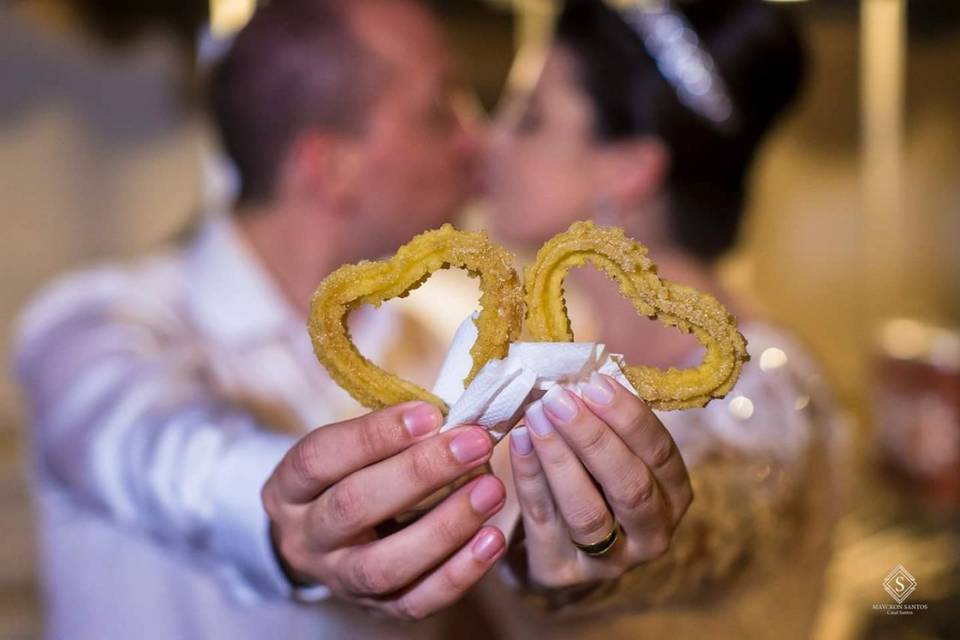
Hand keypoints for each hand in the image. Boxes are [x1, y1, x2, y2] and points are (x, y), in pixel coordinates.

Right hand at [262, 402, 506, 620]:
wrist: (322, 545)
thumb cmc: (345, 479)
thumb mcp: (346, 452)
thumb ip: (390, 435)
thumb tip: (453, 415)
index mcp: (289, 488)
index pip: (320, 458)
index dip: (375, 435)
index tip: (430, 414)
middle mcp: (305, 538)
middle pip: (354, 507)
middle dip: (420, 472)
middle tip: (474, 444)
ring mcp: (338, 580)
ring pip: (385, 564)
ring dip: (446, 525)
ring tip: (491, 490)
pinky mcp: (377, 609)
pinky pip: (417, 601)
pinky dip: (460, 571)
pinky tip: (491, 539)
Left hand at [508, 374, 692, 589]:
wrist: (562, 548)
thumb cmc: (594, 481)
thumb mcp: (615, 453)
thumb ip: (607, 420)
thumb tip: (580, 374)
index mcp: (674, 495)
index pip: (660, 453)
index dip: (628, 417)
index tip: (594, 382)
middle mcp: (651, 534)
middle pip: (629, 486)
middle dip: (593, 438)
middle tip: (559, 398)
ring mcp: (607, 561)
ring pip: (586, 511)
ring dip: (559, 458)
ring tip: (536, 416)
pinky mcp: (560, 571)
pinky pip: (543, 520)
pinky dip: (530, 477)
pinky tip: (519, 442)